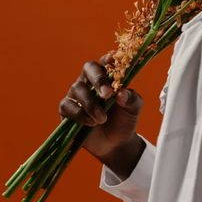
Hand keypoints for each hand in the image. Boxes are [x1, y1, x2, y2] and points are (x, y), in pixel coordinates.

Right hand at [58, 53, 145, 178]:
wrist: (116, 143)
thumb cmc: (125, 119)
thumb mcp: (134, 108)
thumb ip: (131, 99)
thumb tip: (121, 93)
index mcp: (108, 75)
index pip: (106, 61)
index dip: (108, 59)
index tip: (113, 60)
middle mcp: (90, 81)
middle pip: (88, 68)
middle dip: (98, 79)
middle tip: (107, 94)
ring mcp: (77, 94)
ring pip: (77, 88)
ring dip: (90, 103)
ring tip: (102, 119)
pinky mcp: (67, 109)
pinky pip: (67, 106)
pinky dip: (79, 114)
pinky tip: (90, 123)